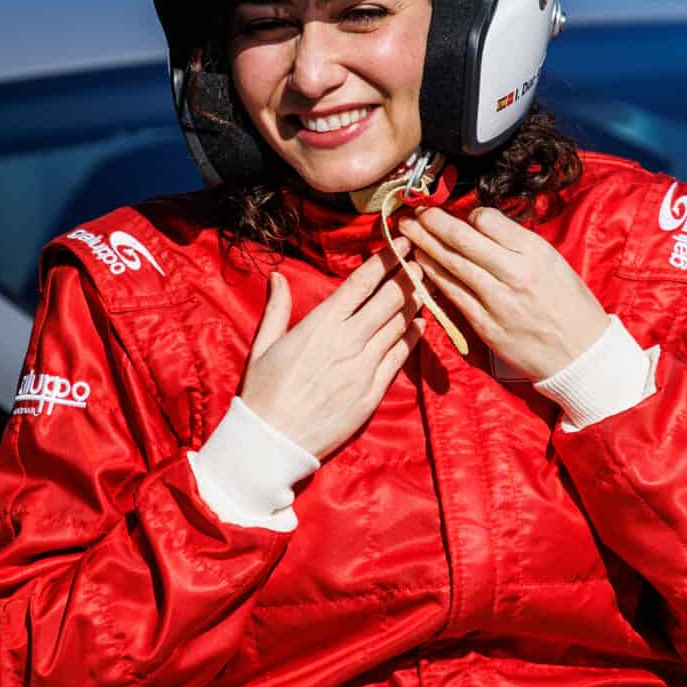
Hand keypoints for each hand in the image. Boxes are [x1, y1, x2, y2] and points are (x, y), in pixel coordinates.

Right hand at [240, 245, 422, 458]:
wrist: (274, 441)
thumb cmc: (263, 393)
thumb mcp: (263, 346)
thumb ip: (276, 309)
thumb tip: (277, 277)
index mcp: (320, 324)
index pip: (362, 283)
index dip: (386, 260)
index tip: (402, 245)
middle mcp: (347, 341)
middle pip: (389, 299)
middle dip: (407, 277)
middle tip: (419, 263)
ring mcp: (363, 367)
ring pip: (399, 325)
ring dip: (413, 303)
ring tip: (423, 287)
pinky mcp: (373, 392)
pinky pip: (400, 357)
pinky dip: (412, 337)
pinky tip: (420, 325)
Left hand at [398, 206, 608, 382]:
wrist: (581, 354)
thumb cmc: (570, 305)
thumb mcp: (554, 262)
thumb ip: (518, 244)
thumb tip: (481, 226)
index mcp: (535, 252)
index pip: (488, 219)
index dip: (467, 214)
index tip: (458, 214)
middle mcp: (515, 273)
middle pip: (462, 239)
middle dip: (432, 222)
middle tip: (414, 211)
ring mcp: (497, 301)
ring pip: (451, 265)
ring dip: (425, 245)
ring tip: (407, 231)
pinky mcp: (485, 325)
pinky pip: (452, 294)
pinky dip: (433, 276)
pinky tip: (420, 264)